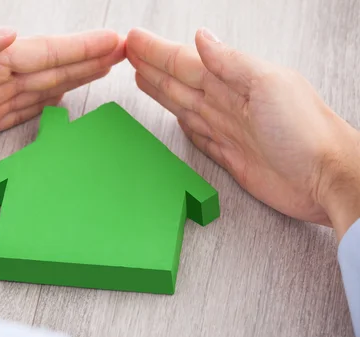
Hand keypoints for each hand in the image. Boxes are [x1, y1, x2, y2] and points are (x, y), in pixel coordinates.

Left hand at [0, 25, 123, 173]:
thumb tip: (11, 35)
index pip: (39, 51)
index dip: (76, 49)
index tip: (109, 43)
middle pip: (48, 67)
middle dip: (84, 59)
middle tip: (119, 53)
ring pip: (40, 89)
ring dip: (72, 78)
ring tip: (101, 70)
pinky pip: (21, 113)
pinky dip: (44, 104)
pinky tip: (60, 97)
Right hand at [126, 27, 359, 237]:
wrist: (327, 178)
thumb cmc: (306, 132)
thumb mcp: (268, 85)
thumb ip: (232, 63)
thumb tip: (203, 38)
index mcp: (236, 82)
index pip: (186, 62)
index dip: (158, 52)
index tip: (134, 40)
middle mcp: (229, 104)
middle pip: (180, 81)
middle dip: (154, 67)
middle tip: (130, 55)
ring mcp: (228, 130)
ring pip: (184, 106)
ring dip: (162, 91)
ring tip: (142, 78)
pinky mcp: (230, 157)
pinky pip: (198, 136)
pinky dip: (183, 125)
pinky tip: (176, 118)